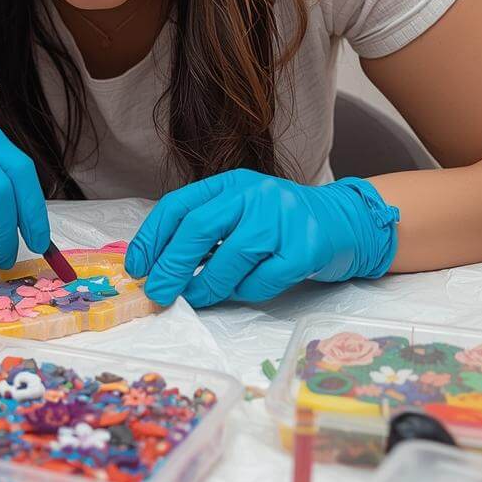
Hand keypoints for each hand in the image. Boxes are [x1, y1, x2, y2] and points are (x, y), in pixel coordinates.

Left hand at [124, 170, 399, 307]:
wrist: (344, 222)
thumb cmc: (280, 223)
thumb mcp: (241, 212)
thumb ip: (205, 230)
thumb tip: (157, 265)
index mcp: (231, 183)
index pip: (179, 206)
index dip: (152, 238)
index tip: (137, 266)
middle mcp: (255, 194)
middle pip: (199, 228)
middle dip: (171, 265)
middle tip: (157, 292)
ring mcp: (283, 218)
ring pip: (231, 257)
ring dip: (206, 285)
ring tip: (195, 297)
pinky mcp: (306, 247)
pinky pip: (264, 279)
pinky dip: (247, 291)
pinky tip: (243, 290)